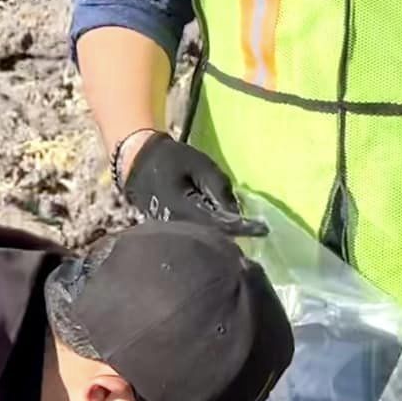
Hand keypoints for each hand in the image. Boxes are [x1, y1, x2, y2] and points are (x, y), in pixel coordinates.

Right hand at [120, 131, 265, 236]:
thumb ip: (219, 189)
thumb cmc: (172, 159)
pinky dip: (210, 235)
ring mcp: (170, 233)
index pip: (219, 226)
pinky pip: (194, 238)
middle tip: (256, 232)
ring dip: (223, 238)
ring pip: (203, 241)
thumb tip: (237, 213)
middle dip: (235, 237)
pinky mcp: (169, 232)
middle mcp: (175, 228)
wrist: (138, 161)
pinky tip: (224, 230)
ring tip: (244, 232)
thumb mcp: (201, 166)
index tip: (263, 229)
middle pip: (212, 239)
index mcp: (182, 210)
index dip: (243, 228)